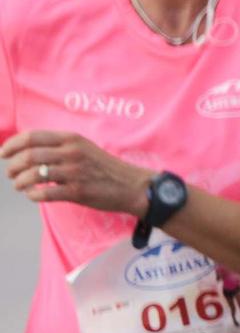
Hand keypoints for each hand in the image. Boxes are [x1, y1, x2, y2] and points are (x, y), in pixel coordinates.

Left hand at [2, 131, 147, 214]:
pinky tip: (33, 196)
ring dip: (19, 182)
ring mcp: (75, 172)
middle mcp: (71, 153)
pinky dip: (33, 195)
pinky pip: (45, 193)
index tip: (3, 154)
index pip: (31, 137)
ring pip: (33, 175)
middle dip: (12, 166)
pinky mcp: (78, 192)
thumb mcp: (84, 148)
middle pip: (28, 156)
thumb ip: (59, 147)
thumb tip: (27, 151)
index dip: (11, 145)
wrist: (133, 186)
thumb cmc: (105, 168)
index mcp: (71, 139)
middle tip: (10, 173)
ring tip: (19, 185)